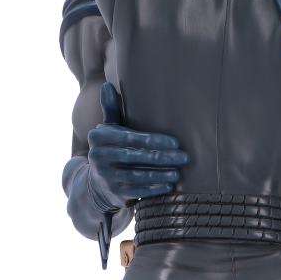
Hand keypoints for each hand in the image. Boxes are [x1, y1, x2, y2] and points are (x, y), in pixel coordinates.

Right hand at [85, 83, 188, 208]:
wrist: (96, 183)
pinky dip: (154, 189)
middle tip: (184, 157)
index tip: (175, 142)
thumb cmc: (111, 150)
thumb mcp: (108, 130)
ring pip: (138, 175)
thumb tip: (107, 85)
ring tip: (179, 172)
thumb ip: (111, 109)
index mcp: (99, 137)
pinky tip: (168, 185)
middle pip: (136, 157)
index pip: (131, 138)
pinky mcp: (114, 194)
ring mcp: (105, 177)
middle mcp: (98, 157)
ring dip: (161, 174)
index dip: (154, 141)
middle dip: (163, 157)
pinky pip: (137, 191)